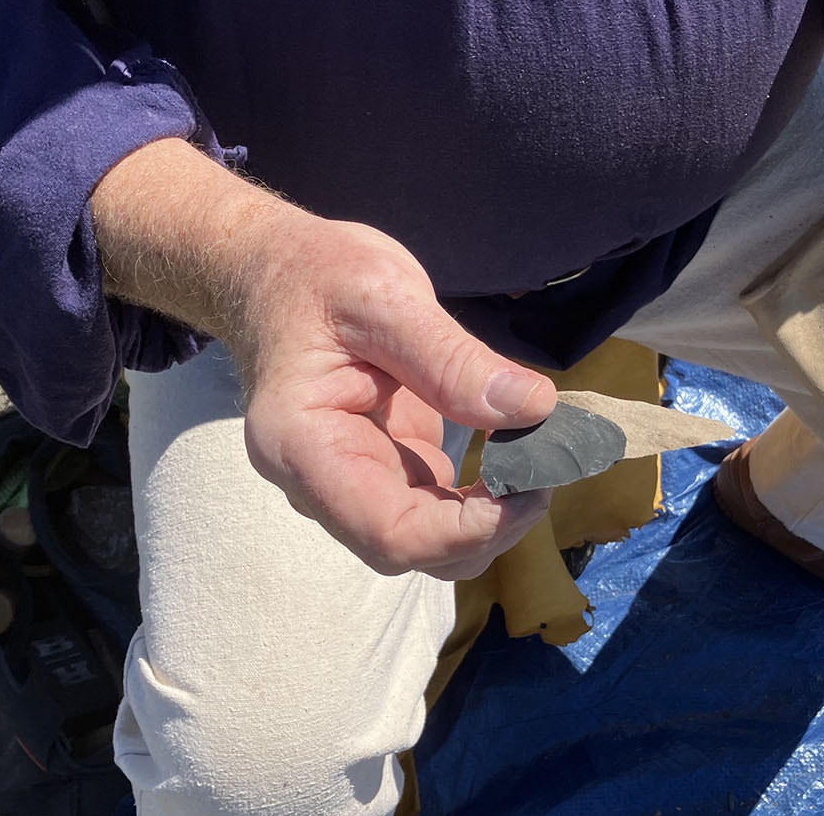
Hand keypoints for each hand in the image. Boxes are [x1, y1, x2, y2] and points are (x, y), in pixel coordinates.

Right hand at [92, 139, 557, 580]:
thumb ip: (451, 359)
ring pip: (424, 542)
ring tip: (536, 463)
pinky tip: (514, 458)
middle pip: (407, 549)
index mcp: (302, 445)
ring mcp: (348, 482)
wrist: (279, 273)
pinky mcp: (380, 469)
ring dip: (487, 522)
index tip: (530, 490)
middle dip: (485, 529)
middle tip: (545, 473)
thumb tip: (533, 408)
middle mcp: (318, 482)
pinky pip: (433, 509)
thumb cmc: (317, 275)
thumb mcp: (384, 297)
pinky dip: (479, 498)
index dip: (466, 529)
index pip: (388, 530)